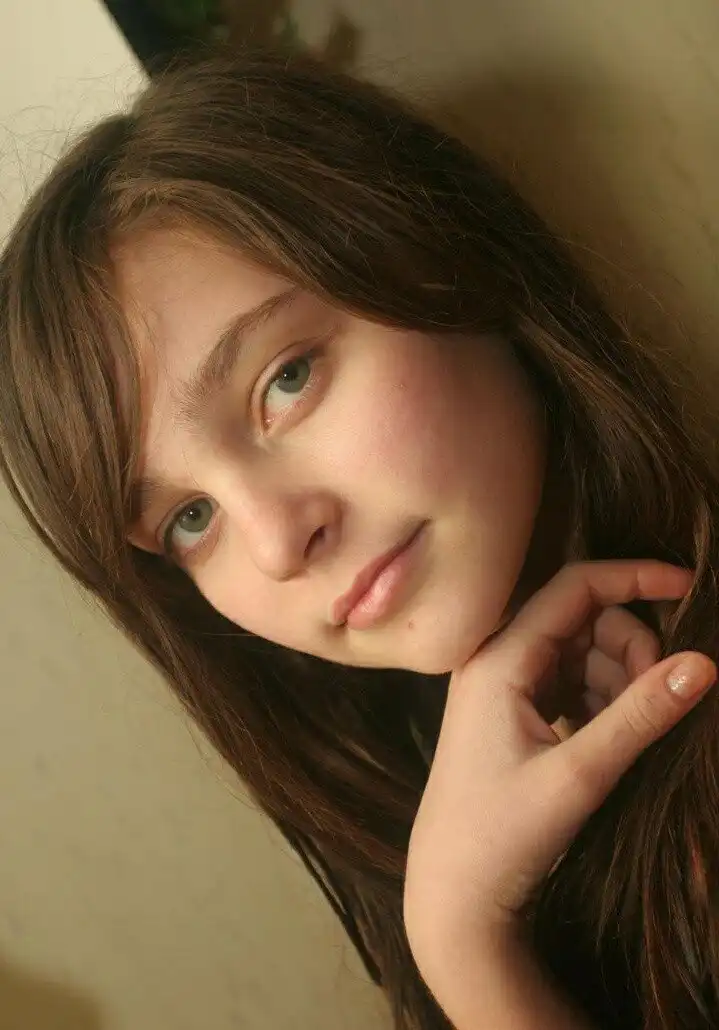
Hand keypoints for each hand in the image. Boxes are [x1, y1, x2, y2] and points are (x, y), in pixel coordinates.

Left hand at [404, 561, 714, 1008]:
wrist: (453, 895)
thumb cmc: (501, 837)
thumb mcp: (580, 775)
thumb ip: (640, 716)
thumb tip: (703, 663)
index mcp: (498, 660)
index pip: (574, 586)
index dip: (634, 577)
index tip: (689, 588)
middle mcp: (495, 661)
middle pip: (584, 618)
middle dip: (632, 647)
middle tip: (658, 700)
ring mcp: (503, 686)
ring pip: (582, 651)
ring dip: (620, 677)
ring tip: (630, 731)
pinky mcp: (513, 713)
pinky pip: (571, 680)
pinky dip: (602, 699)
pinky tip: (608, 738)